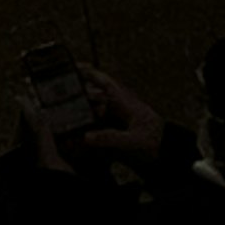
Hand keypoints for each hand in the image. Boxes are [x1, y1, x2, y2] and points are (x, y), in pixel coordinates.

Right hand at [29, 68, 161, 170]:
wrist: (170, 156)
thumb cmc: (158, 142)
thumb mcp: (135, 140)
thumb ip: (111, 138)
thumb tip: (86, 137)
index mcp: (122, 100)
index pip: (100, 80)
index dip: (84, 72)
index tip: (66, 67)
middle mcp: (116, 107)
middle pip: (89, 98)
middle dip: (73, 100)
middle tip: (54, 102)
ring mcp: (115, 120)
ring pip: (90, 115)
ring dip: (78, 119)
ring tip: (61, 124)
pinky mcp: (114, 134)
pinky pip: (95, 131)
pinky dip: (85, 134)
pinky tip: (75, 141)